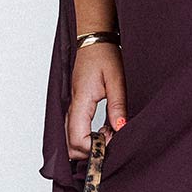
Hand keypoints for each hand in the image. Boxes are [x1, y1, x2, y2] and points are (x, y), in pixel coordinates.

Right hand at [66, 43, 127, 159]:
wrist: (94, 41)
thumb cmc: (104, 56)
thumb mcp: (116, 79)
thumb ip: (118, 105)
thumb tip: (121, 128)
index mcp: (81, 101)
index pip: (78, 140)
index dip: (95, 148)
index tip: (113, 140)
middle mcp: (72, 107)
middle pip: (70, 146)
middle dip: (91, 150)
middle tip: (112, 137)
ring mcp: (72, 108)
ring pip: (70, 141)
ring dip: (89, 144)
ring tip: (110, 131)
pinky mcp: (75, 107)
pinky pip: (74, 131)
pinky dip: (88, 137)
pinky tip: (104, 128)